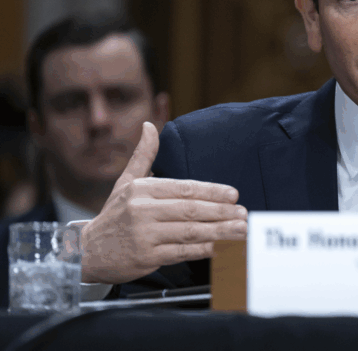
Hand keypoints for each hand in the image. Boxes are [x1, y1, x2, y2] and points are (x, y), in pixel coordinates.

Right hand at [81, 122, 247, 283]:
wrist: (87, 252)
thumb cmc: (114, 215)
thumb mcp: (125, 182)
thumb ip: (143, 155)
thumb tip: (150, 125)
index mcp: (142, 190)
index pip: (184, 188)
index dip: (212, 191)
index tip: (233, 194)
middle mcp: (142, 211)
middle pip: (191, 210)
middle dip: (221, 212)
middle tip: (244, 214)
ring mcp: (145, 235)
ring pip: (191, 232)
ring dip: (220, 232)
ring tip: (242, 230)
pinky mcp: (147, 258)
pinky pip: (183, 252)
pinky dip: (206, 251)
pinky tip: (223, 248)